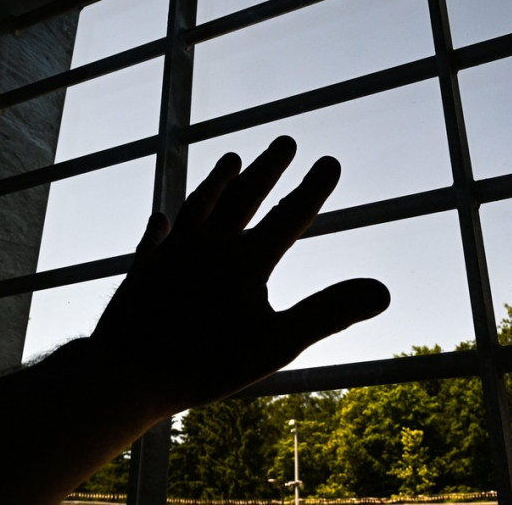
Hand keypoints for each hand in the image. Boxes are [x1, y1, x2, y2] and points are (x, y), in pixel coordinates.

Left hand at [91, 136, 389, 413]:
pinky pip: (155, 239)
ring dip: (217, 182)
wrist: (128, 371)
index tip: (330, 160)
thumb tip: (384, 291)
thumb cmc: (207, 362)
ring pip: (199, 206)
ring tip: (231, 160)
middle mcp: (209, 245)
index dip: (313, 189)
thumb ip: (329, 312)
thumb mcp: (278, 343)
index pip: (289, 216)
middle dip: (268, 169)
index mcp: (245, 260)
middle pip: (244, 197)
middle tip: (285, 140)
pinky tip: (162, 218)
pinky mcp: (143, 270)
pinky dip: (163, 226)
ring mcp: (172, 254)